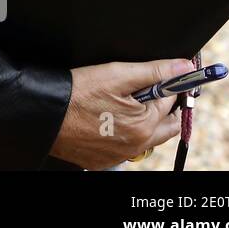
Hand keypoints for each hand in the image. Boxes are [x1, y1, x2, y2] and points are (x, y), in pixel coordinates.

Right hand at [48, 58, 191, 170]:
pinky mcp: (103, 160)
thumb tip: (184, 67)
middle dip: (162, 109)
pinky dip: (123, 135)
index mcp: (144, 125)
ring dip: (143, 123)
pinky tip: (106, 120)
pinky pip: (124, 149)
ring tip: (121, 105)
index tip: (161, 78)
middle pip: (167, 127)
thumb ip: (154, 70)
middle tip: (145, 93)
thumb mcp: (116, 74)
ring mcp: (120, 156)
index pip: (170, 101)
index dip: (166, 86)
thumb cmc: (77, 92)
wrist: (44, 113)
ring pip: (146, 139)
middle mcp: (136, 145)